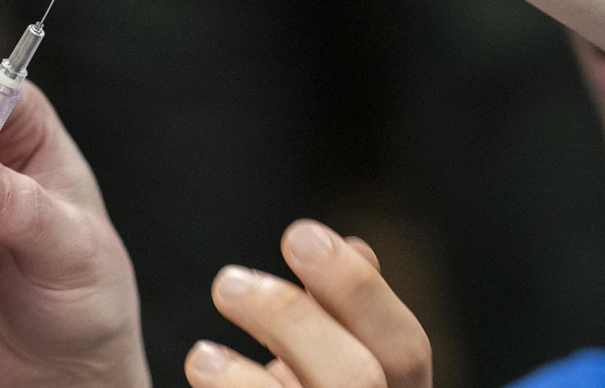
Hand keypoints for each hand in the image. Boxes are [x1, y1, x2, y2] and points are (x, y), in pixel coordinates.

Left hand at [184, 220, 430, 387]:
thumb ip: (347, 317)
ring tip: (200, 355)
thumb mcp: (340, 367)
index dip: (356, 288)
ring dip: (248, 387)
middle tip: (226, 280)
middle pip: (357, 381)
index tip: (297, 232)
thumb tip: (357, 246)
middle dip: (292, 320)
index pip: (404, 348)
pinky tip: (201, 377)